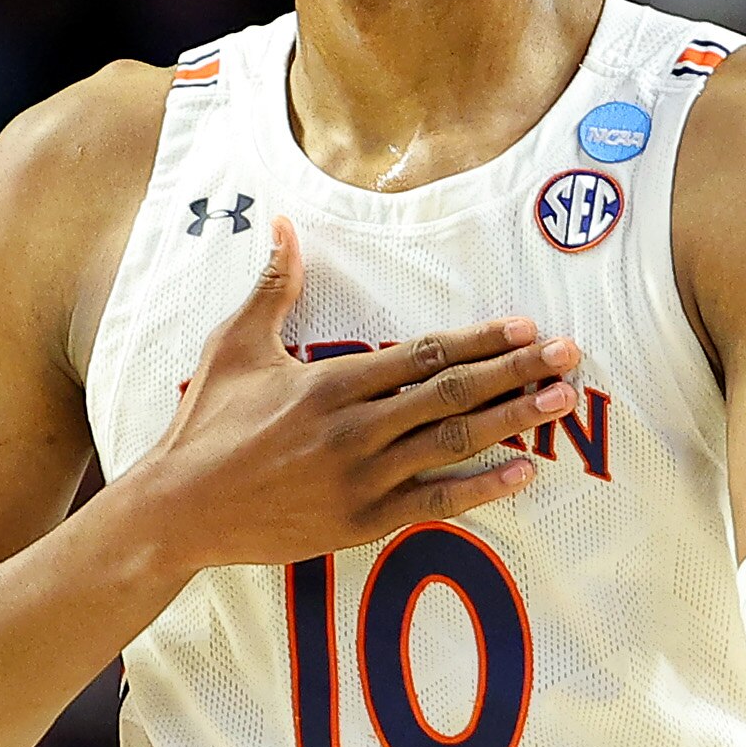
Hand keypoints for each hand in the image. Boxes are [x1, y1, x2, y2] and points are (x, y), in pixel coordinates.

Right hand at [115, 218, 584, 573]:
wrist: (176, 509)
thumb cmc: (203, 425)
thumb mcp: (234, 346)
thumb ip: (272, 286)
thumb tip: (283, 222)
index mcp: (330, 382)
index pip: (423, 354)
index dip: (480, 339)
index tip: (524, 324)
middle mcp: (354, 428)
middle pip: (452, 393)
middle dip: (516, 371)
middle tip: (569, 354)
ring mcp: (360, 478)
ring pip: (452, 443)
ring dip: (514, 421)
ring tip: (560, 403)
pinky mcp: (358, 523)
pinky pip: (433, 504)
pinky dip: (481, 489)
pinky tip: (522, 475)